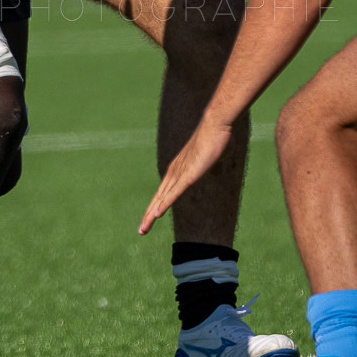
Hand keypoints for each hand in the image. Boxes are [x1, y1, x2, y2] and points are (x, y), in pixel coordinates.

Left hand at [139, 118, 232, 233]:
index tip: (150, 218)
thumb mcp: (212, 158)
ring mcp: (180, 174)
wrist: (215, 125)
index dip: (157, 206)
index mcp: (178, 169)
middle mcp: (174, 172)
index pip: (164, 192)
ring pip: (163, 199)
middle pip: (159, 198)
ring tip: (143, 229)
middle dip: (149, 216)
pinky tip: (157, 214)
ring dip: (152, 215)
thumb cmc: (215, 139)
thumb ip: (211, 167)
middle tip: (141, 230)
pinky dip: (164, 204)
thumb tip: (215, 170)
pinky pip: (174, 193)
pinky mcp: (188, 175)